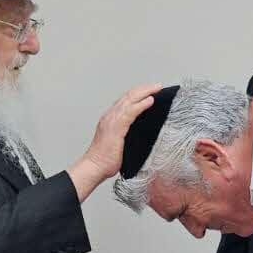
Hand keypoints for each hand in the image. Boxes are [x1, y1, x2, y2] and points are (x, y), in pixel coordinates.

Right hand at [67, 84, 162, 200]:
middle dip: (144, 88)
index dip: (138, 93)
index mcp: (110, 118)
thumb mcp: (120, 142)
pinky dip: (141, 104)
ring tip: (157, 88)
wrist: (95, 167)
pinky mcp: (116, 127)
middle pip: (129, 95)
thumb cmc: (106, 159)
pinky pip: (131, 111)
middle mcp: (110, 115)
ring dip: (145, 92)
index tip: (151, 91)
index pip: (126, 100)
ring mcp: (112, 120)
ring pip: (130, 99)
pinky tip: (150, 100)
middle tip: (158, 86)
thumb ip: (128, 134)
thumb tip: (142, 133)